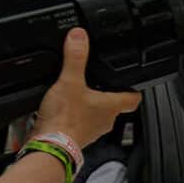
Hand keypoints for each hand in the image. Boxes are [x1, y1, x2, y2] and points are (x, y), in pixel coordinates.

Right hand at [35, 28, 140, 147]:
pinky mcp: (76, 136)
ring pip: (98, 114)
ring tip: (81, 91)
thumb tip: (79, 36)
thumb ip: (75, 58)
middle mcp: (106, 120)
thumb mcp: (70, 81)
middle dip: (109, 93)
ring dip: (91, 104)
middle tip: (101, 82)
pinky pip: (81, 122)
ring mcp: (92, 130)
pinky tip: (64, 107)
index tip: (130, 81)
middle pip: (115, 105)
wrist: (48, 146)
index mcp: (112, 106)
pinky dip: (76, 115)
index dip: (134, 88)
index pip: (135, 98)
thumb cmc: (64, 120)